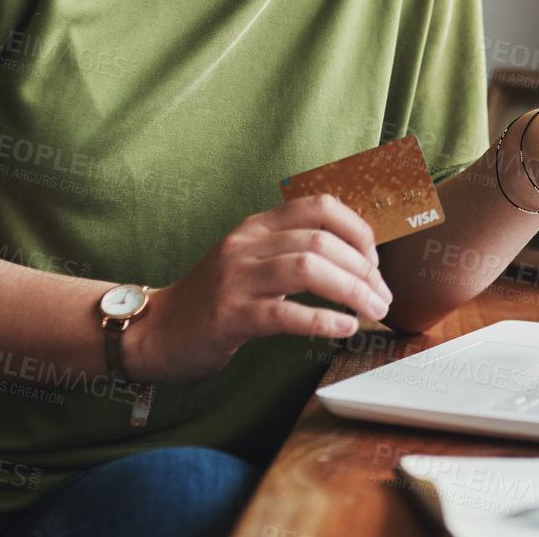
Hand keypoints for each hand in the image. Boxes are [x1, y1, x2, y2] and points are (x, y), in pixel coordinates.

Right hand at [128, 194, 392, 385]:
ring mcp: (235, 278)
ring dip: (351, 290)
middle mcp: (246, 244)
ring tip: (373, 310)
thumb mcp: (251, 261)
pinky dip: (323, 320)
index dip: (358, 230)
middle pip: (320, 240)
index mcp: (257, 226)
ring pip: (307, 268)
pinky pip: (285, 313)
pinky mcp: (228, 315)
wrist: (156, 332)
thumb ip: (291, 251)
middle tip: (382, 295)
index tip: (375, 260)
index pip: (319, 206)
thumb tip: (356, 260)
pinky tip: (344, 328)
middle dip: (363, 268)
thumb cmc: (214, 301)